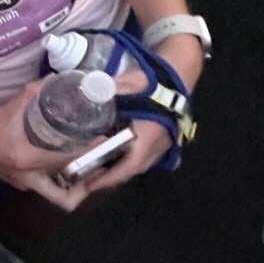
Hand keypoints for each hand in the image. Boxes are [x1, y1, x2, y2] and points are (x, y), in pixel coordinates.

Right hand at [0, 80, 99, 208]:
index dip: (89, 152)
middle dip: (85, 186)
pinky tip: (63, 160)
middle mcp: (27, 179)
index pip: (68, 162)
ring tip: (86, 163)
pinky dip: (58, 178)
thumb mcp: (14, 104)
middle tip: (99, 166)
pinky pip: (46, 187)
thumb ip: (39, 91)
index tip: (103, 140)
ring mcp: (22, 184)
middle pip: (66, 198)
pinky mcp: (18, 182)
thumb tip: (60, 80)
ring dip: (72, 183)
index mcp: (27, 160)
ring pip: (56, 194)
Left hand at [75, 65, 173, 198]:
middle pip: (130, 170)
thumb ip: (105, 89)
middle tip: (85, 178)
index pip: (126, 167)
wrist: (180, 76)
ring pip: (138, 165)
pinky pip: (144, 158)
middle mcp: (156, 148)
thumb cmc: (153, 84)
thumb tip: (83, 90)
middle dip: (108, 176)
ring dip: (118, 169)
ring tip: (95, 168)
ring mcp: (162, 147)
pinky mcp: (164, 142)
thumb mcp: (128, 84)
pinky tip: (114, 155)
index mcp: (147, 139)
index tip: (88, 186)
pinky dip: (128, 160)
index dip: (107, 179)